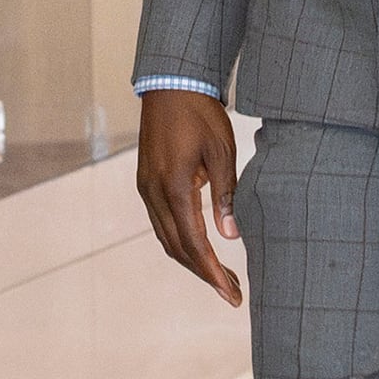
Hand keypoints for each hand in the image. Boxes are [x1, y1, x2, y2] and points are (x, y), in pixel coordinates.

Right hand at [135, 89, 242, 307]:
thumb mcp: (222, 151)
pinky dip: (181, 241)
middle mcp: (154, 193)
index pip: (193, 243)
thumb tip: (230, 236)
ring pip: (167, 239)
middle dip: (204, 273)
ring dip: (192, 260)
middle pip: (177, 248)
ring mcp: (146, 189)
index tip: (230, 293)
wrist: (171, 85)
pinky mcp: (147, 183)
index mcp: (174, 187)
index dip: (212, 272)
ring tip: (221, 277)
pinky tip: (201, 247)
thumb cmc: (201, 114)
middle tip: (232, 292)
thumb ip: (226, 195)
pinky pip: (162, 223)